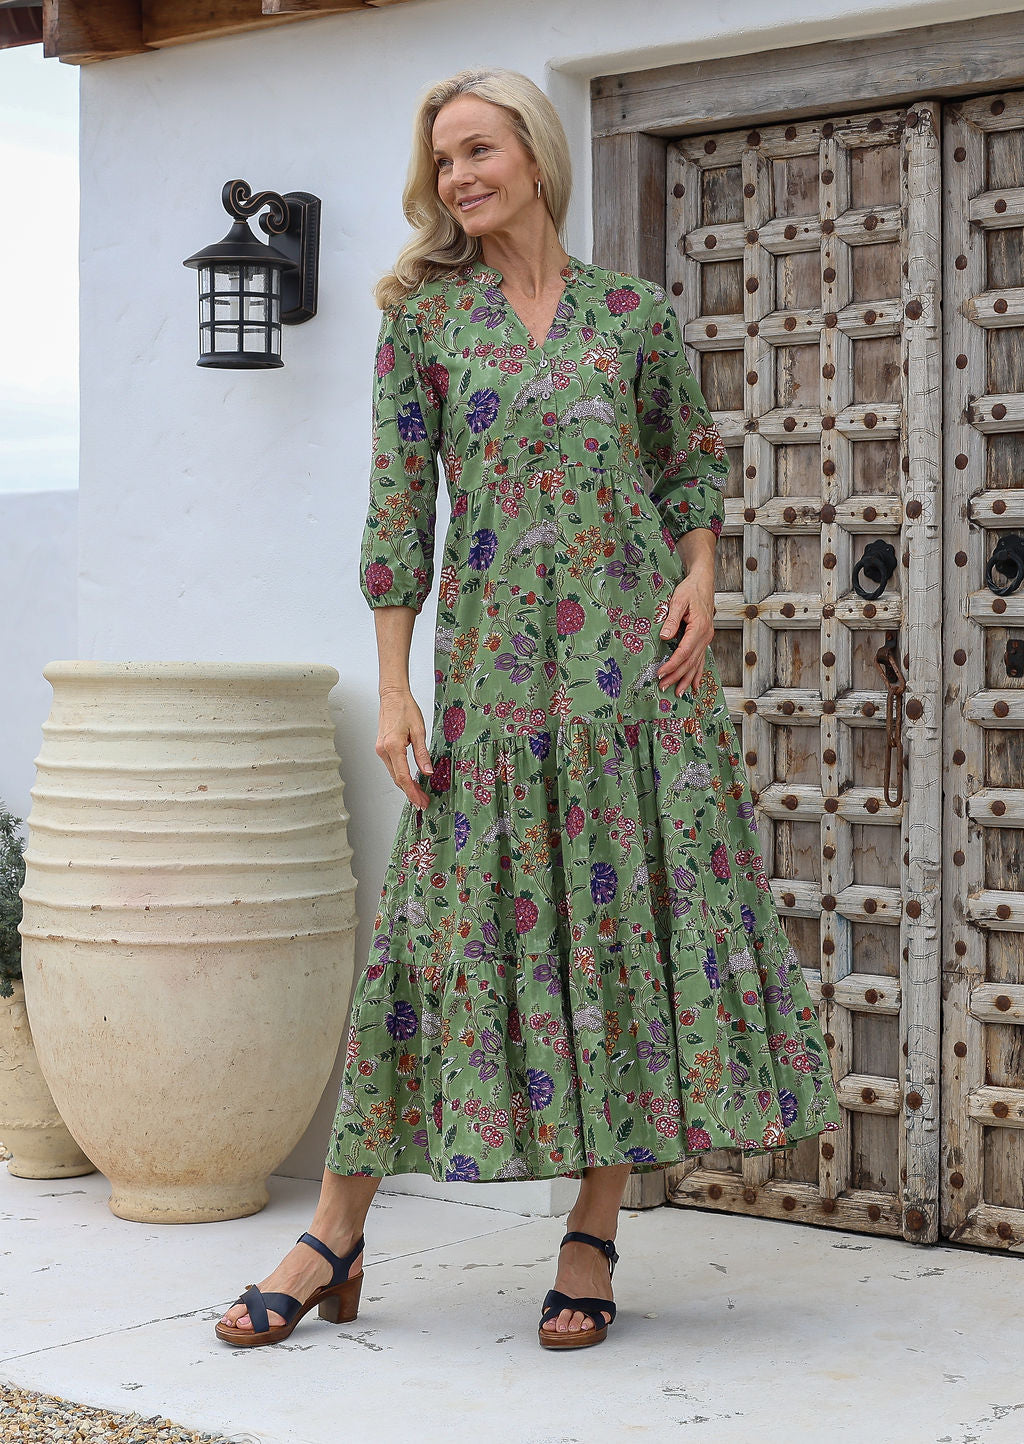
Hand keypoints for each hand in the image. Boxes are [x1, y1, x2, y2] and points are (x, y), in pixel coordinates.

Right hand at [375, 688, 433, 808]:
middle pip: (397, 779)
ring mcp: (381, 750)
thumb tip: (427, 772)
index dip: (412, 792)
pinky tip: (410, 780)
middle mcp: (383, 750)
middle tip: (423, 801)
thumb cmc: (405, 708)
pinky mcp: (382, 748)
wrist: (392, 696)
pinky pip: (392, 766)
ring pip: (394, 774)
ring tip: (419, 793)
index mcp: (393, 746)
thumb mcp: (419, 731)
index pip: (403, 777)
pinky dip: (401, 775)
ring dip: (406, 785)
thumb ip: (423, 754)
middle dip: (410, 792)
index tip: (420, 801)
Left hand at [657, 571, 714, 696]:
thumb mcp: (678, 600)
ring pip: (697, 663)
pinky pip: (701, 659)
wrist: (703, 581)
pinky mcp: (704, 638)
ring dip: (687, 679)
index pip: (684, 652)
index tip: (660, 673)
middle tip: (663, 687)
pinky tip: (695, 686)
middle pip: (690, 662)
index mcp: (699, 627)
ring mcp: (706, 638)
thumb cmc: (690, 589)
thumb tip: (664, 637)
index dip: (672, 665)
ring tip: (679, 693)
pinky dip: (698, 674)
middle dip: (677, 676)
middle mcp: (705, 636)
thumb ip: (672, 619)